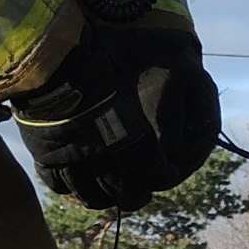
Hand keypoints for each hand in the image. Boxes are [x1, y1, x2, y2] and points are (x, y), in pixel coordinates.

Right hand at [12, 24, 220, 211]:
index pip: (156, 176)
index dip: (164, 176)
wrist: (51, 52)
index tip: (167, 173)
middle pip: (126, 194)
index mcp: (132, 137)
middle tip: (141, 187)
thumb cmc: (108, 53)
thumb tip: (203, 123)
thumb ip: (192, 95)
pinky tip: (79, 179)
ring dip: (105, 195)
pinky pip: (59, 185)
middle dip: (137, 192)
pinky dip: (70, 187)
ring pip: (91, 196)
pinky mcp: (44, 155)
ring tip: (111, 188)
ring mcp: (70, 159)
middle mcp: (103, 156)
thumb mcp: (164, 63)